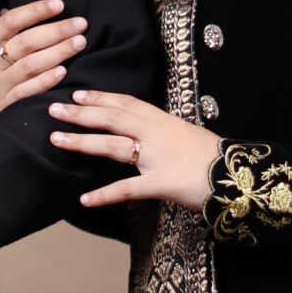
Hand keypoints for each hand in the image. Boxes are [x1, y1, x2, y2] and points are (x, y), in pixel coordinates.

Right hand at [0, 0, 88, 112]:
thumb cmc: (5, 71)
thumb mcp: (2, 49)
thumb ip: (12, 31)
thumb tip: (16, 8)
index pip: (10, 21)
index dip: (34, 11)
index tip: (59, 4)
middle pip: (25, 42)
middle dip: (56, 31)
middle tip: (81, 24)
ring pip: (30, 65)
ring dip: (57, 52)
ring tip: (80, 42)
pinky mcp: (6, 105)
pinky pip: (26, 92)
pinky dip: (45, 81)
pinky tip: (63, 72)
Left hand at [49, 91, 221, 211]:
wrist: (238, 175)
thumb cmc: (213, 157)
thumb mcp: (186, 135)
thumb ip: (162, 133)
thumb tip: (143, 135)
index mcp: (163, 121)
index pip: (126, 103)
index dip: (100, 97)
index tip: (77, 93)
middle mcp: (156, 134)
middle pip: (112, 118)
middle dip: (80, 113)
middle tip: (53, 108)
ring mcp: (157, 157)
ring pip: (112, 146)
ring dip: (81, 142)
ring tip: (56, 140)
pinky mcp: (161, 183)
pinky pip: (127, 189)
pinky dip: (103, 195)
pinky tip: (84, 199)